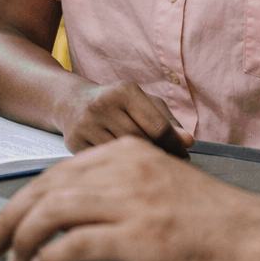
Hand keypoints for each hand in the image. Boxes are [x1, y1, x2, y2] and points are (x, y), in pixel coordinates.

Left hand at [0, 137, 259, 260]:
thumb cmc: (218, 219)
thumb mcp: (165, 184)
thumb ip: (126, 187)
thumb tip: (80, 212)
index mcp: (131, 152)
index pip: (62, 171)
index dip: (28, 197)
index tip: (9, 219)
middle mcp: (127, 168)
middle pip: (49, 187)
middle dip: (12, 216)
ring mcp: (132, 201)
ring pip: (54, 212)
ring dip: (23, 237)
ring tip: (13, 258)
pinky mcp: (138, 235)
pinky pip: (76, 243)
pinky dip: (50, 256)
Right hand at [54, 81, 193, 156]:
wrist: (71, 102)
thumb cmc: (116, 104)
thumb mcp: (142, 102)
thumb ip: (167, 120)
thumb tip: (188, 141)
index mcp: (125, 91)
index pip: (158, 126)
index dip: (175, 145)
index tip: (185, 155)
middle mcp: (103, 104)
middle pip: (141, 142)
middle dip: (159, 155)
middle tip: (171, 165)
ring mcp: (86, 124)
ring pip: (122, 154)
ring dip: (139, 164)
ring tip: (151, 168)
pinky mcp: (74, 142)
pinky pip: (105, 162)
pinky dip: (118, 168)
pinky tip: (127, 170)